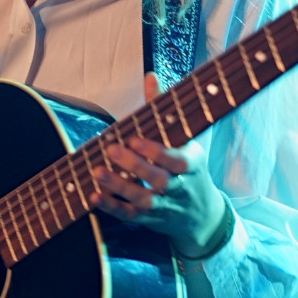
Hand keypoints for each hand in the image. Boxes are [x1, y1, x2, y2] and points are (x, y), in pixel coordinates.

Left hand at [91, 72, 230, 257]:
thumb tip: (150, 76)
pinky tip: (94, 197)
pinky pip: (131, 216)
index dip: (157, 153)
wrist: (203, 215)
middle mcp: (180, 187)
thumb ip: (163, 109)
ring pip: (144, 200)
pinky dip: (112, 208)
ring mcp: (165, 206)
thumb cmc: (189, 169)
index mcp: (191, 165)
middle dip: (135, 166)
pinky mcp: (150, 220)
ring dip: (119, 187)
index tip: (135, 140)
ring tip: (97, 172)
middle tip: (111, 150)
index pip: (178, 161)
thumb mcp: (185, 139)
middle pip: (159, 180)